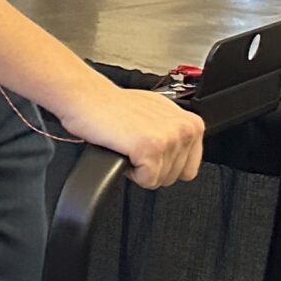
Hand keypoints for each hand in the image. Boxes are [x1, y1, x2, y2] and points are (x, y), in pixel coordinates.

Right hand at [59, 82, 204, 189]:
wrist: (88, 98)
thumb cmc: (115, 106)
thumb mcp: (159, 115)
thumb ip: (174, 133)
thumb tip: (180, 153)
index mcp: (191, 123)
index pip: (189, 169)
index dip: (163, 166)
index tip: (148, 150)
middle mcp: (185, 130)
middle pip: (174, 177)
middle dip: (150, 167)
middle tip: (134, 145)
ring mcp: (169, 139)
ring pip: (159, 180)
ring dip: (138, 168)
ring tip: (127, 144)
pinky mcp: (151, 149)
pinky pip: (146, 181)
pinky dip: (130, 172)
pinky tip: (123, 150)